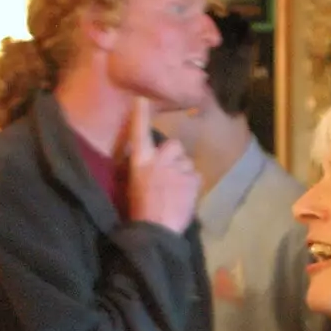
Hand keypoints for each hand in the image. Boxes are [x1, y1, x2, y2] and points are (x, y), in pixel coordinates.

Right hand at [127, 95, 201, 233]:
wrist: (156, 231)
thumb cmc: (141, 212)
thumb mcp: (134, 185)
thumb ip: (144, 168)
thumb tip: (151, 161)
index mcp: (140, 161)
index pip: (139, 133)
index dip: (140, 115)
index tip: (141, 99)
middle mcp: (158, 159)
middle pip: (174, 145)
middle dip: (175, 157)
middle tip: (170, 176)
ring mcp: (177, 168)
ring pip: (187, 163)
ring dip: (184, 174)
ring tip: (176, 192)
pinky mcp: (192, 178)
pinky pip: (196, 176)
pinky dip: (192, 186)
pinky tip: (184, 198)